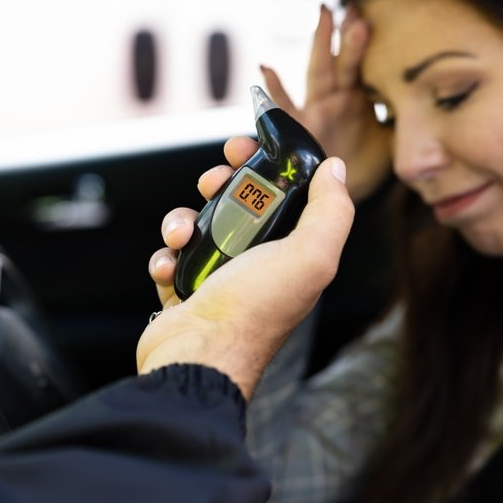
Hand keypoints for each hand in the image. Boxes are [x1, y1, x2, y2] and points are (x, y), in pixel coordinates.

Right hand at [138, 157, 353, 398]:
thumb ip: (331, 211)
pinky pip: (172, 256)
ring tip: (182, 235)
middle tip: (211, 181)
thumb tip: (336, 169)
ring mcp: (220, 277)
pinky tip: (169, 268)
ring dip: (184, 220)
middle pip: (239, 203)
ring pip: (200, 225)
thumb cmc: (254, 309)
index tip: (246, 146)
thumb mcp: (309, 256)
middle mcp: (260, 264)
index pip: (285, 195)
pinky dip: (166, 256)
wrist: (199, 356)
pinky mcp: (186, 289)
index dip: (267, 165)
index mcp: (293, 253)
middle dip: (221, 184)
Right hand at [261, 5, 391, 200]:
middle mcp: (335, 98)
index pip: (363, 62)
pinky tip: (266, 68)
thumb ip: (406, 119)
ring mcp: (315, 111)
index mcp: (357, 97)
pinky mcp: (300, 130)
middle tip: (353, 6)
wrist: (345, 193)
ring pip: (318, 73)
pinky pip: (284, 108)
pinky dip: (274, 89)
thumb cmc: (367, 163)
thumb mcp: (393, 139)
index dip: (366, 40)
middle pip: (340, 60)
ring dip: (321, 45)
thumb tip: (435, 100)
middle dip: (345, 33)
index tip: (373, 12)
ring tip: (323, 15)